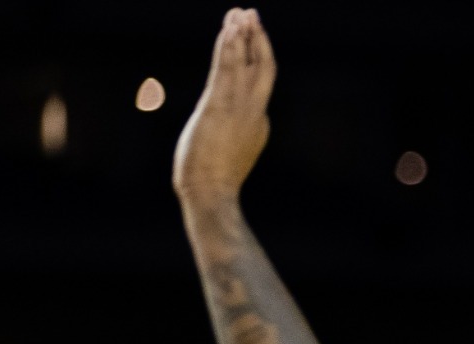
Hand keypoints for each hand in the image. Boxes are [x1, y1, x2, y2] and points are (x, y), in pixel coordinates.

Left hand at [173, 8, 274, 204]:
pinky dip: (228, 48)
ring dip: (243, 35)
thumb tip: (222, 133)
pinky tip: (228, 29)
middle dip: (259, 40)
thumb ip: (231, 137)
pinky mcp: (218, 106)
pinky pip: (226, 70)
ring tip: (241, 12)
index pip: (258, 85)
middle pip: (263, 68)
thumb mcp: (228, 154)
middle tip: (253, 15)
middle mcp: (254, 112)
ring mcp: (239, 109)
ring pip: (246, 63)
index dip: (253, 57)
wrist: (211, 194)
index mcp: (258, 124)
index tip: (247, 36)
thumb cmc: (213, 182)